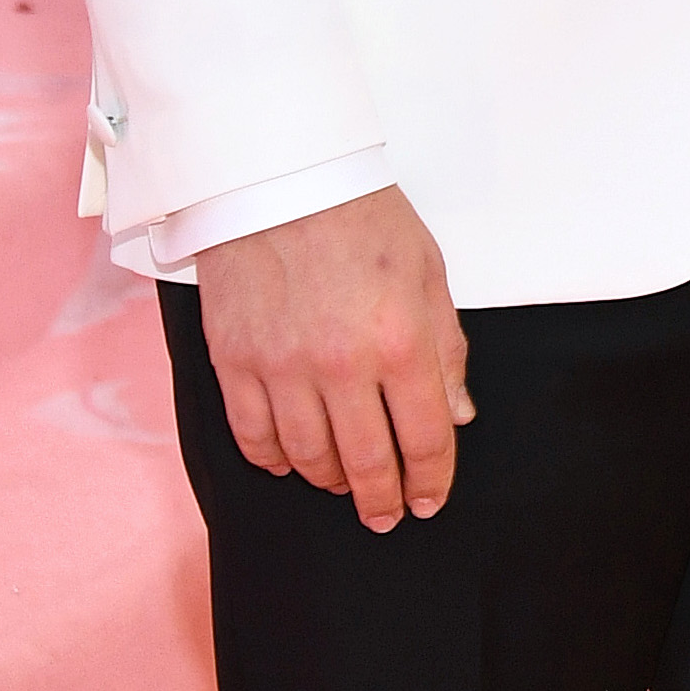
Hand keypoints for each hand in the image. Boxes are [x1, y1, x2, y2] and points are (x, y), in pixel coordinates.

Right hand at [198, 186, 471, 530]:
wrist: (277, 175)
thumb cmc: (360, 216)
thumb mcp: (428, 273)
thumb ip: (446, 350)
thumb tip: (456, 415)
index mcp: (401, 343)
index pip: (427, 439)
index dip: (432, 481)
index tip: (429, 501)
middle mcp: (341, 365)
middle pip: (367, 463)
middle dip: (382, 500)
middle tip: (387, 515)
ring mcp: (282, 367)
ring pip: (309, 458)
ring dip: (331, 482)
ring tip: (342, 485)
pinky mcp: (234, 360)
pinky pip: (253, 436)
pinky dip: (274, 461)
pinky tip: (290, 463)